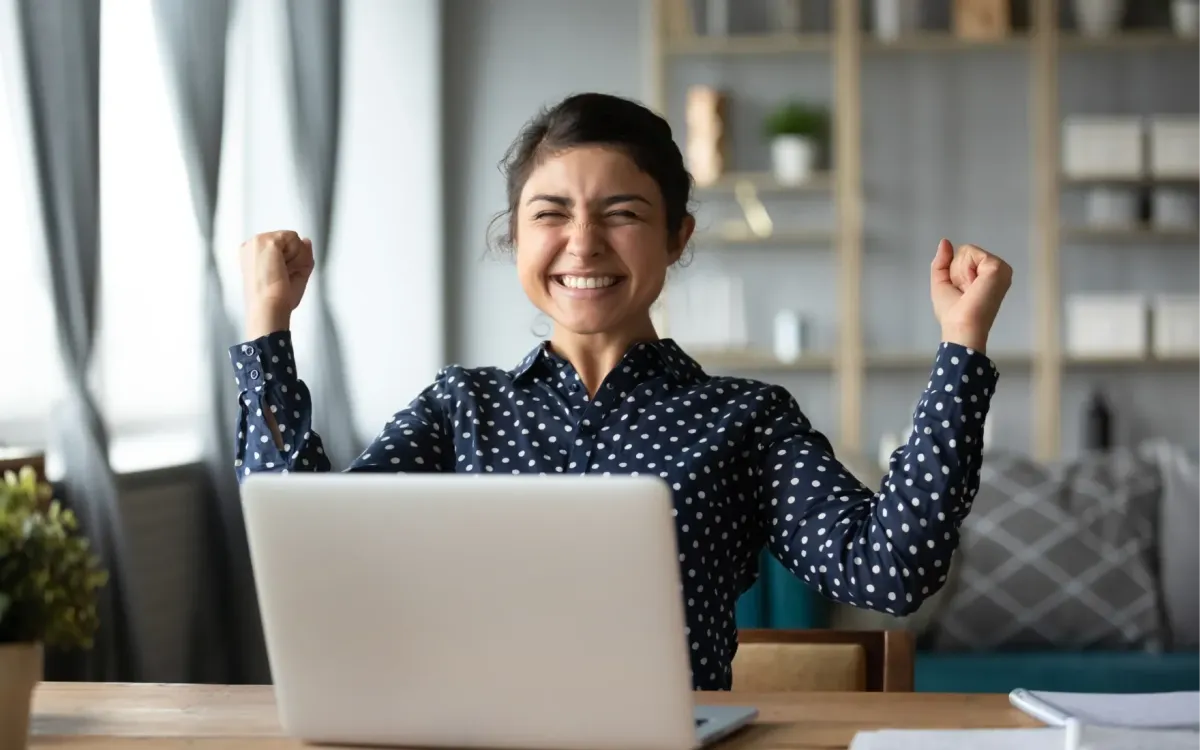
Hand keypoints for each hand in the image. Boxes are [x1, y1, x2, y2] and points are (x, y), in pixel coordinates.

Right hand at [239, 230, 314, 338]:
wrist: (269, 307)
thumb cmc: (277, 299)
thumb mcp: (294, 274)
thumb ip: (302, 255)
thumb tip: (306, 240)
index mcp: (253, 254)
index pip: (282, 246)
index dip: (289, 262)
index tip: (280, 278)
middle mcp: (252, 245)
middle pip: (288, 241)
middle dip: (294, 259)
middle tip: (282, 277)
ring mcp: (258, 241)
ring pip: (293, 239)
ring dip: (296, 258)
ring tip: (282, 273)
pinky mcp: (268, 241)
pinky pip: (294, 238)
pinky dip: (298, 255)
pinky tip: (285, 268)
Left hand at [930, 238, 1011, 352]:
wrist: (961, 326)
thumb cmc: (953, 312)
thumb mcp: (942, 283)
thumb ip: (942, 261)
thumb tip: (945, 241)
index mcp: (987, 275)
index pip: (963, 257)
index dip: (953, 273)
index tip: (961, 292)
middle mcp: (996, 270)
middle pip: (965, 252)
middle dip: (956, 271)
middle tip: (965, 291)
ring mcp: (999, 268)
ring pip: (967, 252)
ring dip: (959, 272)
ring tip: (969, 289)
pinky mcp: (998, 267)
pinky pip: (971, 253)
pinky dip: (965, 269)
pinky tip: (973, 285)